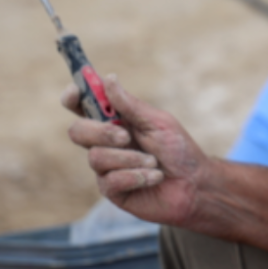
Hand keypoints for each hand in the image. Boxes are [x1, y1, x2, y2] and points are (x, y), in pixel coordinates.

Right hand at [62, 76, 208, 226]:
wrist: (195, 183)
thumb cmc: (179, 150)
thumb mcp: (159, 123)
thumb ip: (131, 105)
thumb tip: (108, 78)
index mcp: (115, 121)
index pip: (82, 107)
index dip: (73, 98)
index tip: (75, 92)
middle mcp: (105, 143)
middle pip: (77, 131)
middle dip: (100, 132)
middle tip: (125, 136)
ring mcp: (106, 167)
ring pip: (96, 157)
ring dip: (130, 158)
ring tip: (154, 162)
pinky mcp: (112, 190)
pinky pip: (110, 181)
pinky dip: (137, 176)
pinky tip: (155, 177)